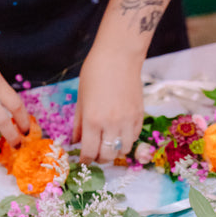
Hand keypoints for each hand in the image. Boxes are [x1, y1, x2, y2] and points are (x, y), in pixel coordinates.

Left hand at [73, 45, 144, 163]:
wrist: (119, 56)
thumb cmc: (95, 73)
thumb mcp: (81, 99)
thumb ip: (79, 123)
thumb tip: (76, 142)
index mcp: (93, 120)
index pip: (89, 152)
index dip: (85, 160)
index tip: (83, 160)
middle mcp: (111, 124)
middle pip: (107, 156)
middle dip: (100, 159)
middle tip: (95, 154)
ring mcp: (128, 121)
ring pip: (123, 151)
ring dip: (115, 152)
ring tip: (108, 145)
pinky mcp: (139, 116)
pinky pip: (134, 138)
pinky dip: (126, 141)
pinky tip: (119, 134)